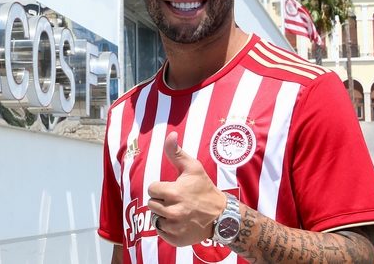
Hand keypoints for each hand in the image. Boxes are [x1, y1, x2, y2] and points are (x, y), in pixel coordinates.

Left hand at [146, 132, 226, 246]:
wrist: (221, 216)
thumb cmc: (204, 189)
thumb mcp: (193, 168)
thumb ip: (176, 152)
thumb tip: (170, 134)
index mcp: (174, 193)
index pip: (152, 189)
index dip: (160, 187)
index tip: (171, 188)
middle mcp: (173, 212)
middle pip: (152, 205)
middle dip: (161, 201)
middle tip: (176, 200)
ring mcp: (175, 227)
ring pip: (156, 219)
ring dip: (163, 215)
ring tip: (177, 210)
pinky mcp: (177, 239)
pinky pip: (162, 232)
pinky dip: (167, 228)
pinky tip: (179, 222)